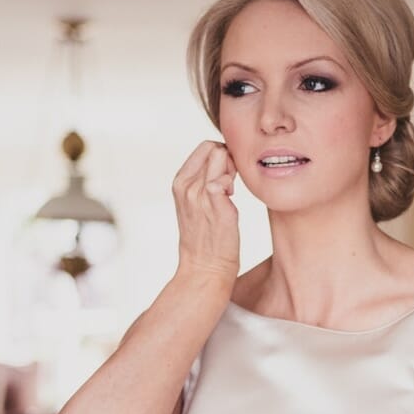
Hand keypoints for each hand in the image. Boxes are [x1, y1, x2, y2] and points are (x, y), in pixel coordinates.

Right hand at [170, 141, 239, 286]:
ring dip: (232, 172)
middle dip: (227, 160)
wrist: (204, 266)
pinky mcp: (214, 200)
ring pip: (223, 155)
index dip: (220, 157)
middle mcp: (185, 183)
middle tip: (228, 186)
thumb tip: (223, 158)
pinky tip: (231, 202)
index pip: (205, 146)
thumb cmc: (205, 235)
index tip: (223, 178)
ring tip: (229, 195)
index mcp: (179, 180)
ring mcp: (198, 191)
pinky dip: (234, 185)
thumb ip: (202, 179)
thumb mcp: (194, 202)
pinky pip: (228, 176)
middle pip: (215, 147)